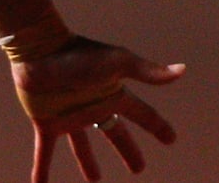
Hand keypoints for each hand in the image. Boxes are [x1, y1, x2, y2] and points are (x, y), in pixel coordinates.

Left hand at [13, 36, 184, 182]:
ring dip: (87, 162)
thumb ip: (147, 71)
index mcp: (112, 94)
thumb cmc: (77, 53)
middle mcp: (91, 107)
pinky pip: (45, 151)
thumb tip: (182, 70)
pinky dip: (42, 169)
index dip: (157, 126)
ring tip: (94, 179)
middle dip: (127, 149)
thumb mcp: (116, 62)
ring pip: (82, 146)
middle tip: (138, 168)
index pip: (142, 114)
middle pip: (115, 133)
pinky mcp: (45, 121)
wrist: (37, 48)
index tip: (171, 139)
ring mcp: (68, 116)